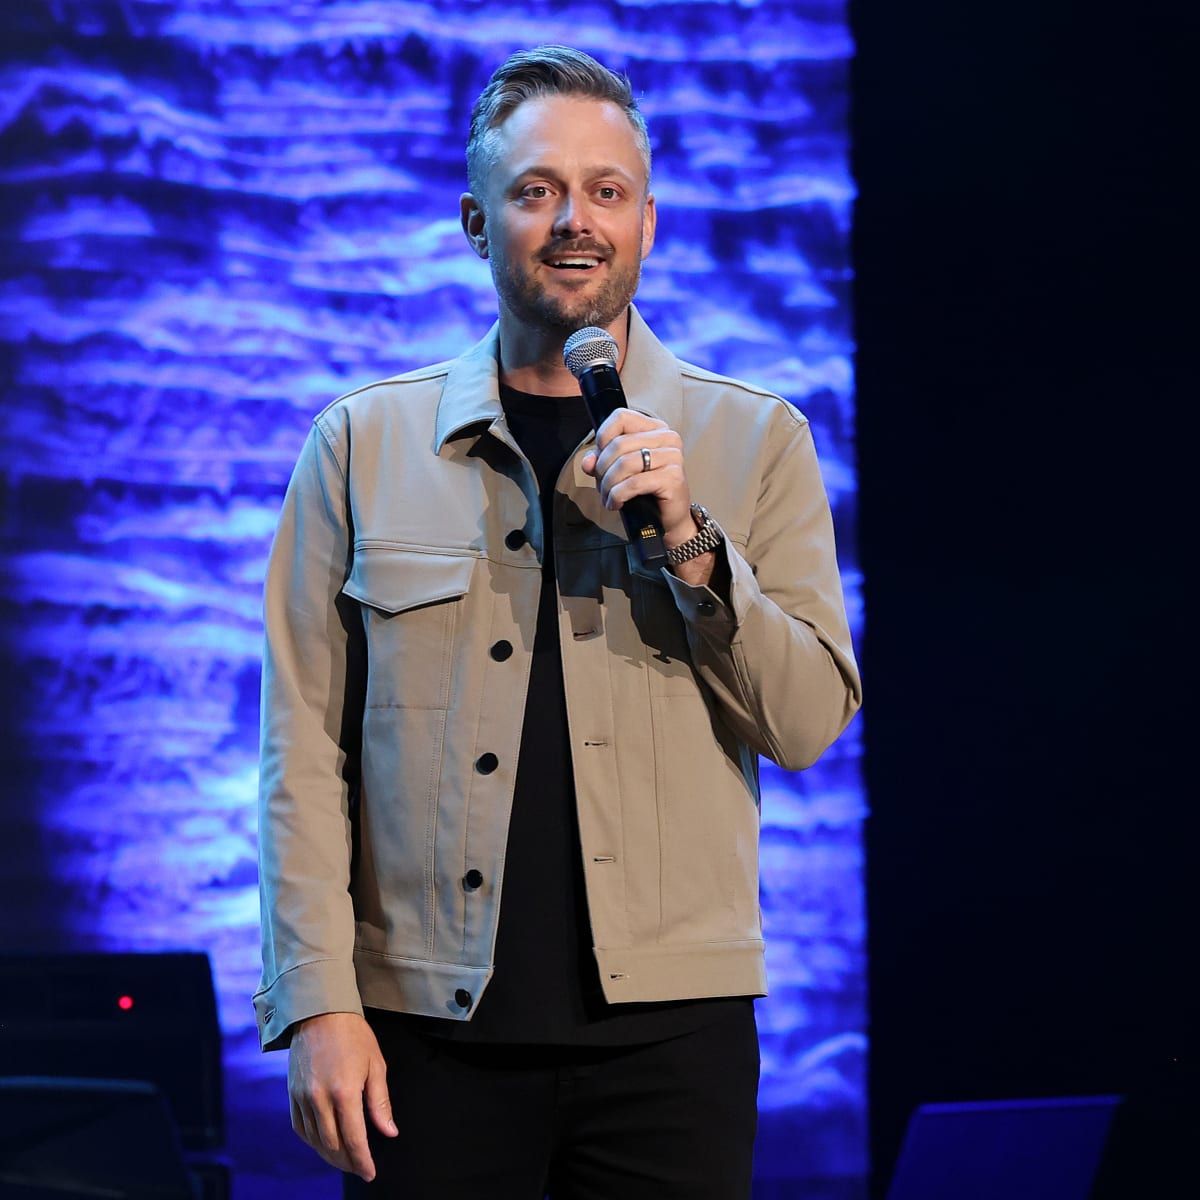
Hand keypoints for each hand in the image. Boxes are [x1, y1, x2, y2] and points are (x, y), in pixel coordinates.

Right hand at [288, 1011, 396, 1181]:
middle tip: (360, 1166)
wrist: (320, 1012)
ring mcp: (303, 1097)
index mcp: (345, 1091)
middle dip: (347, 1161)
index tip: (370, 1173)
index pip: (354, 1139)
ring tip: (345, 1159)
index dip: (362, 1161)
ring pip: (315, 1141)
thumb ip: (380, 1102)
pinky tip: (324, 1143)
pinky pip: (300, 1128)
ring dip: (330, 1155)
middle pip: (332, 1145)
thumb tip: (389, 1132)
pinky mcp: (292, 1093)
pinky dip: (312, 1141)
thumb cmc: (353, 1035)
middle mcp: (320, 1098)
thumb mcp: (375, 1064)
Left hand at [581, 408, 716, 584]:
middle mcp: (667, 437)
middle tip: (602, 486)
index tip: (599, 458)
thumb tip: (588, 462)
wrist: (668, 519)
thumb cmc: (645, 492)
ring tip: (608, 497)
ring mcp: (673, 456)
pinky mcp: (673, 477)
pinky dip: (618, 495)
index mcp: (654, 428)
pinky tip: (615, 504)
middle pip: (619, 444)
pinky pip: (634, 483)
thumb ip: (602, 460)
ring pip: (624, 463)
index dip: (603, 437)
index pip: (621, 417)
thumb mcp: (619, 471)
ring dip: (608, 484)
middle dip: (603, 469)